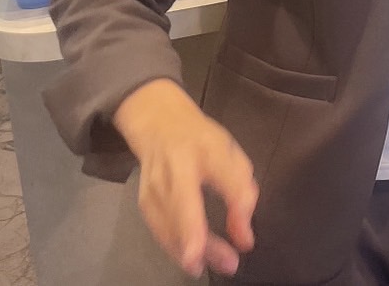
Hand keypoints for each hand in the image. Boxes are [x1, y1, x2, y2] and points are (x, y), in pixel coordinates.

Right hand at [114, 78, 258, 277]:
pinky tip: (196, 258)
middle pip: (187, 207)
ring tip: (221, 263)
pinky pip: (162, 233)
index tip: (243, 234)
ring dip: (196, 251)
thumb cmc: (201, 141)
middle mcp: (172, 167)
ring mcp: (152, 186)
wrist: (158, 125)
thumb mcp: (230, 154)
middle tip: (229, 263)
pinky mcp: (144, 203)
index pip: (219, 172)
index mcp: (201, 147)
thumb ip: (241, 193)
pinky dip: (179, 249)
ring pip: (172, 226)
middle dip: (204, 240)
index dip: (233, 200)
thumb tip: (244, 239)